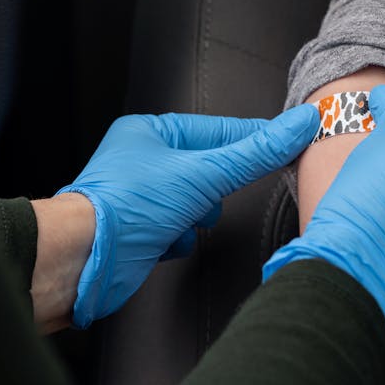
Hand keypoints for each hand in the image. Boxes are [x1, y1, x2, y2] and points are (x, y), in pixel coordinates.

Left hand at [57, 105, 318, 327]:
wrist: (84, 260)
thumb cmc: (126, 207)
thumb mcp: (204, 174)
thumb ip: (257, 153)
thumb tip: (300, 125)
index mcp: (151, 131)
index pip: (218, 129)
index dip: (254, 137)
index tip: (291, 139)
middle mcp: (142, 160)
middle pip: (208, 169)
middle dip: (214, 188)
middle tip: (213, 193)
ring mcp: (141, 197)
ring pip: (196, 202)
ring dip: (196, 216)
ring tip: (182, 219)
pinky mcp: (141, 231)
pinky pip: (180, 230)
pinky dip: (179, 238)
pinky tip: (165, 241)